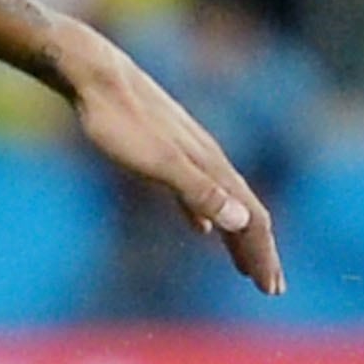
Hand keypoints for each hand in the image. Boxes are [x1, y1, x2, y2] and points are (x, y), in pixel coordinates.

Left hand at [67, 41, 283, 295]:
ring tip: (243, 265)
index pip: (251, 218)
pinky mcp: (165, 149)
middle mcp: (207, 158)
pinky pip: (197, 192)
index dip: (263, 255)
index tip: (272, 290)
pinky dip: (207, 216)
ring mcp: (187, 153)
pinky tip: (202, 229)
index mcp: (211, 165)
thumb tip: (241, 220)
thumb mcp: (157, 161)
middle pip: (244, 212)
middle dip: (259, 252)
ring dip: (237, 237)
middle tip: (271, 289)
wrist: (91, 74)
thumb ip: (198, 191)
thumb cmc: (116, 120)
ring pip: (223, 201)